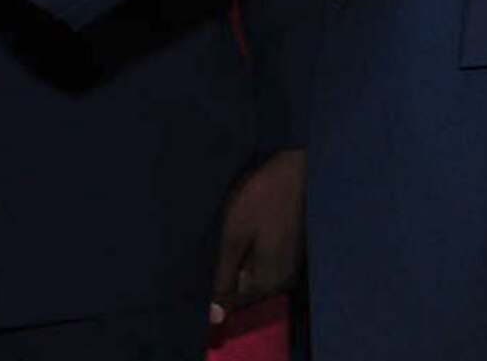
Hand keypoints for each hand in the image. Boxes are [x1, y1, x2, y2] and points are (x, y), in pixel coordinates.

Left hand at [209, 148, 306, 324]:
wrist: (294, 168)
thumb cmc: (261, 199)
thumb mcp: (234, 237)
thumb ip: (224, 277)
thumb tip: (215, 318)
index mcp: (268, 282)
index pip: (234, 305)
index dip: (212, 296)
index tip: (192, 283)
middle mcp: (282, 280)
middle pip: (244, 291)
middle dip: (223, 278)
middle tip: (204, 254)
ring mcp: (287, 264)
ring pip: (252, 275)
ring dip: (234, 264)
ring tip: (219, 242)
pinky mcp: (288, 248)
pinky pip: (261, 262)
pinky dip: (246, 254)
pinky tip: (237, 235)